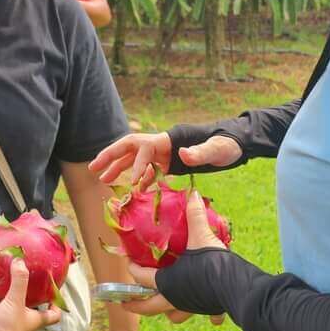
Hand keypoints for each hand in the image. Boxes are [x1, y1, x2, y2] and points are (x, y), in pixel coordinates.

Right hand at [0, 257, 60, 330]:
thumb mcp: (16, 302)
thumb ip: (19, 281)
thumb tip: (20, 261)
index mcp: (35, 318)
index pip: (52, 313)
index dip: (55, 302)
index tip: (53, 287)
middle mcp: (21, 317)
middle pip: (26, 301)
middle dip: (24, 287)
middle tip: (22, 269)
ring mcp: (3, 317)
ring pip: (5, 300)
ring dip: (2, 287)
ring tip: (0, 270)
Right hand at [91, 131, 241, 186]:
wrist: (235, 144)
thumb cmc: (227, 145)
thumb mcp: (217, 149)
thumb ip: (200, 152)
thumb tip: (183, 154)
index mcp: (169, 140)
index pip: (143, 148)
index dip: (135, 164)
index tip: (132, 182)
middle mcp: (161, 144)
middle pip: (128, 147)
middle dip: (109, 156)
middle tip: (93, 168)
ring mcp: (163, 153)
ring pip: (133, 158)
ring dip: (118, 168)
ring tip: (102, 179)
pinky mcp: (168, 162)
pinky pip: (147, 169)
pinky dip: (138, 178)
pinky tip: (133, 190)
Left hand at [102, 192, 228, 326]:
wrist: (239, 286)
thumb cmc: (212, 263)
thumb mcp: (201, 236)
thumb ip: (194, 214)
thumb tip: (193, 193)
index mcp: (166, 281)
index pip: (140, 277)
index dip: (132, 268)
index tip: (129, 261)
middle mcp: (175, 298)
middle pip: (149, 307)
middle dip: (136, 305)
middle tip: (126, 303)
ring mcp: (192, 306)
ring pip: (174, 316)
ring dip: (168, 312)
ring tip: (165, 305)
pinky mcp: (210, 309)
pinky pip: (208, 315)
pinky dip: (208, 314)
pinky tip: (211, 314)